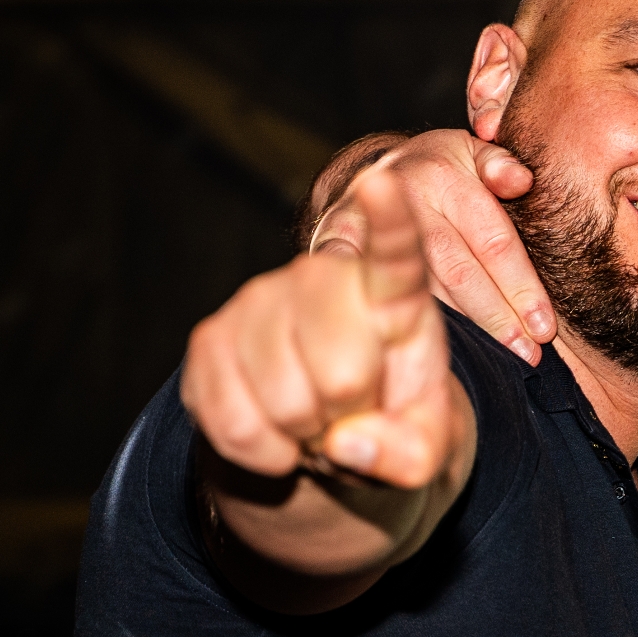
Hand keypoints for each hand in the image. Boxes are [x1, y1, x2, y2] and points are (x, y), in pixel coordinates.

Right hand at [184, 167, 464, 489]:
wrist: (327, 437)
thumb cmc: (391, 426)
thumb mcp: (428, 450)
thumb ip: (411, 455)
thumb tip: (344, 443)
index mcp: (394, 292)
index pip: (397, 250)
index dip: (389, 220)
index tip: (382, 181)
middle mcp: (323, 279)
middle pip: (343, 373)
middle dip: (352, 418)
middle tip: (352, 410)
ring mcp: (261, 300)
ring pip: (286, 403)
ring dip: (304, 436)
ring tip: (317, 417)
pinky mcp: (210, 337)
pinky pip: (234, 422)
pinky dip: (261, 451)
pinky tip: (278, 436)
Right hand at [311, 129, 551, 364]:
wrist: (372, 178)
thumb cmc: (437, 174)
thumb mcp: (471, 154)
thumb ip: (500, 164)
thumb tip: (520, 181)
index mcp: (445, 174)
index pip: (493, 241)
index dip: (522, 288)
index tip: (545, 328)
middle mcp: (405, 194)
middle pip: (458, 270)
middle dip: (496, 317)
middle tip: (526, 354)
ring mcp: (365, 219)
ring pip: (416, 286)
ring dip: (454, 330)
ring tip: (491, 363)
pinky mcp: (333, 241)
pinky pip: (360, 286)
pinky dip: (379, 318)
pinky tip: (409, 351)